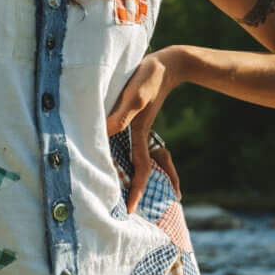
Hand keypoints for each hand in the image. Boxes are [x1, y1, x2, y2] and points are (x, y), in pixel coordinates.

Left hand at [106, 47, 189, 213]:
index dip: (134, 191)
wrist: (168, 63)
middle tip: (131, 211)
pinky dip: (132, 157)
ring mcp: (139, 128)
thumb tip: (106, 132)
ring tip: (134, 194)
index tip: (130, 211)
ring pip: (139, 160)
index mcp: (139, 134)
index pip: (140, 170)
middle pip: (141, 170)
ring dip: (138, 177)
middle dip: (139, 191)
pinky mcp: (136, 118)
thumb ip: (121, 114)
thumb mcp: (135, 96)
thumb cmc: (149, 77)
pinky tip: (122, 158)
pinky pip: (134, 145)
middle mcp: (140, 135)